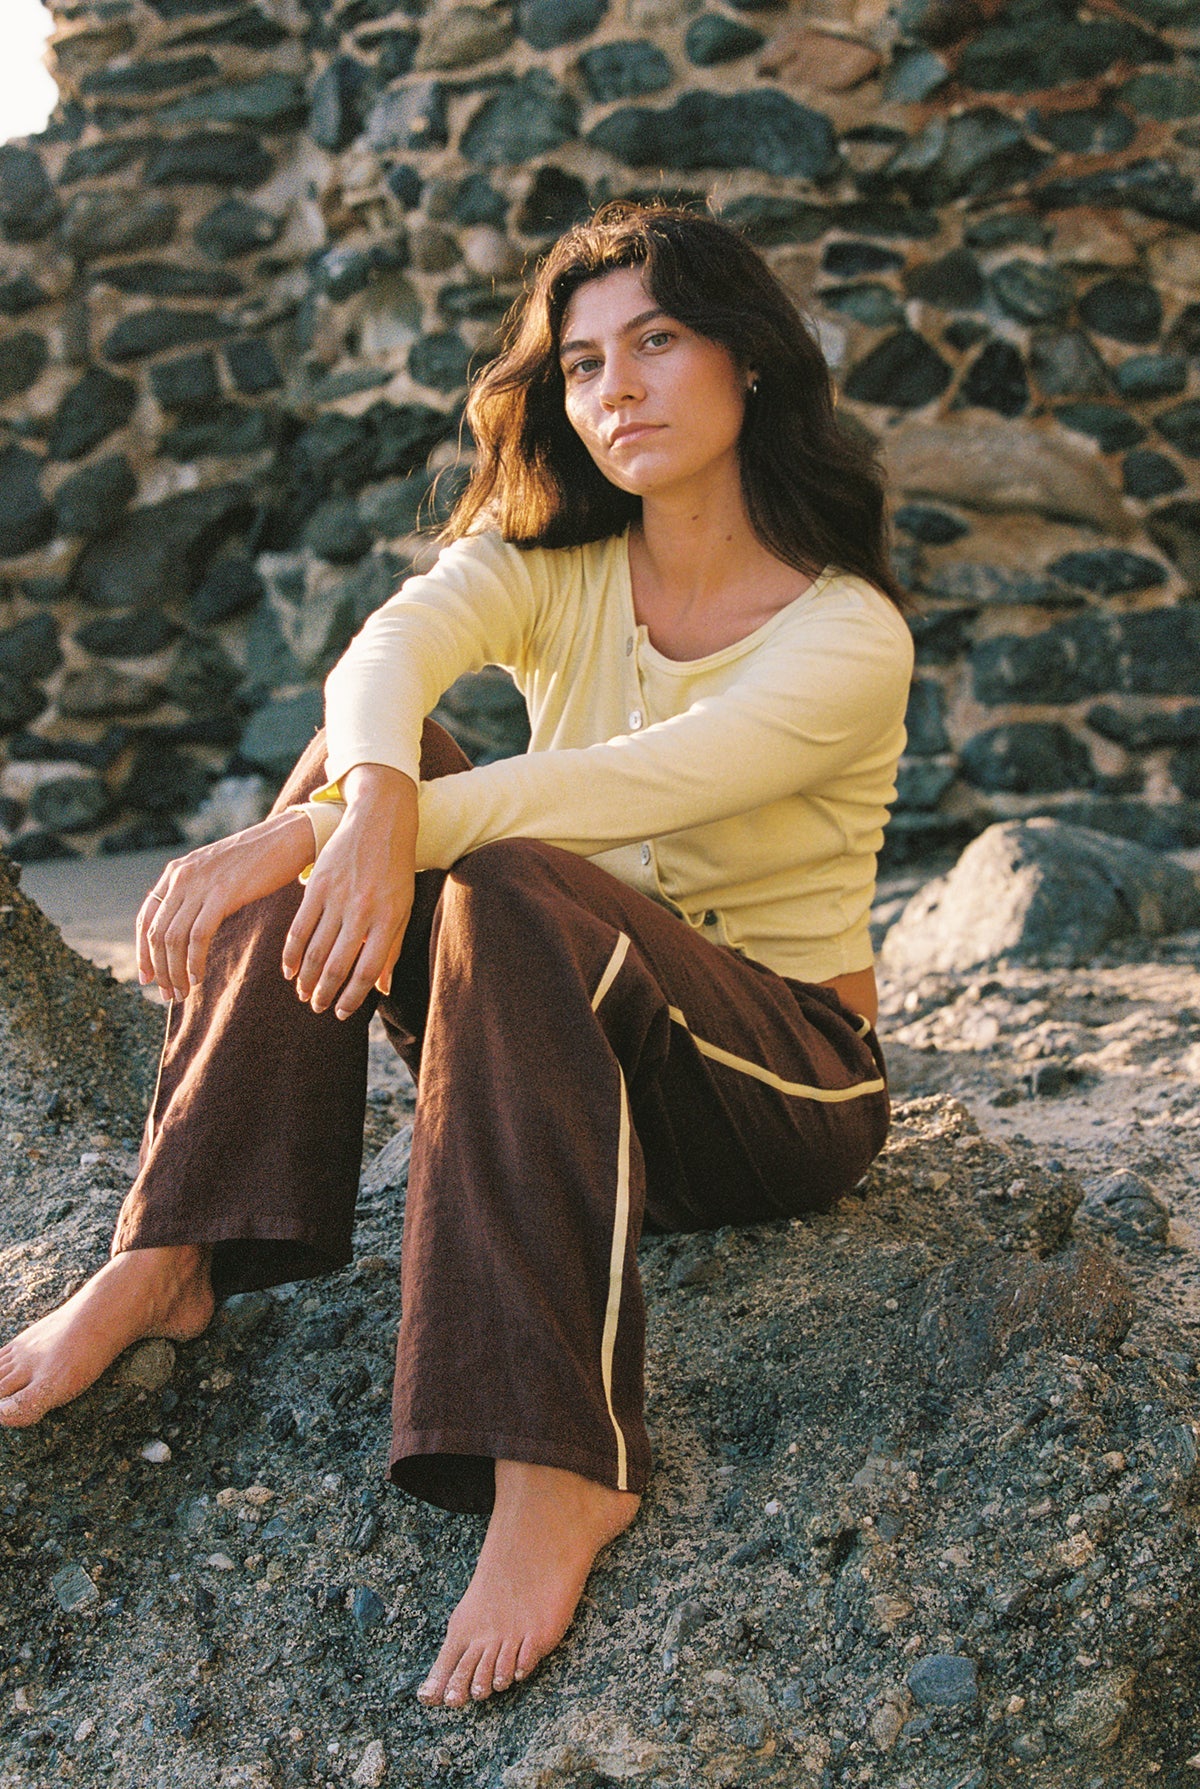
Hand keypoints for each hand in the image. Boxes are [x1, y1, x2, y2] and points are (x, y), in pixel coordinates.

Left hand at [137, 810, 313, 1003]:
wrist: (286, 838)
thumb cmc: (256, 860)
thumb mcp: (214, 872)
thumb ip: (195, 893)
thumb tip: (185, 926)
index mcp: (176, 873)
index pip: (144, 919)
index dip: (142, 952)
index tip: (148, 977)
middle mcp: (181, 878)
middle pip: (156, 934)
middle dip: (159, 969)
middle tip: (168, 994)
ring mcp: (201, 885)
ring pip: (173, 939)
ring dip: (175, 972)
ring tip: (183, 993)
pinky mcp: (223, 894)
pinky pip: (198, 936)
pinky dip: (194, 962)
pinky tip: (198, 977)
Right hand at [281, 764, 417, 1020]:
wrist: (379, 820)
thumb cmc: (396, 869)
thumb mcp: (403, 907)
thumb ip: (392, 949)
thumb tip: (383, 990)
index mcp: (388, 919)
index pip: (368, 970)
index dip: (353, 997)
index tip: (342, 1013)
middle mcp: (363, 911)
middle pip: (337, 964)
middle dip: (325, 993)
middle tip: (317, 1008)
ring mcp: (338, 898)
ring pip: (315, 950)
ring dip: (307, 978)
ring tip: (304, 994)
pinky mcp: (317, 886)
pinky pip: (299, 927)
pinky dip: (292, 953)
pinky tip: (289, 969)